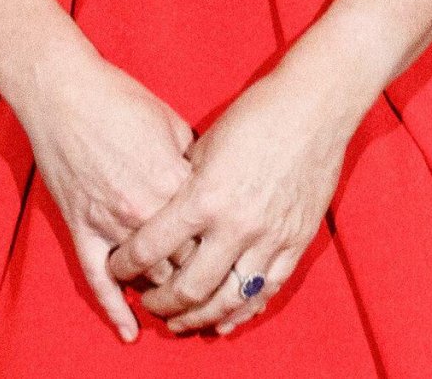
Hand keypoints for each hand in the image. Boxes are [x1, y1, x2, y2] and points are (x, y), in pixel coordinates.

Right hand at [8, 29, 194, 342]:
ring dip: (165, 293)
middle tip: (213, 290)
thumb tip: (215, 183)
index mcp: (175, 181)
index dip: (224, 248)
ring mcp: (111, 223)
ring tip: (181, 307)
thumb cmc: (120, 100)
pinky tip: (131, 331)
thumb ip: (195, 160)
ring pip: (148, 277)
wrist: (65, 93)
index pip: (211, 233)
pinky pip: (99, 281)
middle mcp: (146, 210)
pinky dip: (115, 310)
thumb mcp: (172, 123)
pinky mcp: (81, 229)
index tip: (233, 257)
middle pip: (185, 262)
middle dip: (201, 277)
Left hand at [109, 36, 363, 337]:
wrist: (313, 108)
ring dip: (200, 318)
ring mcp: (269, 238)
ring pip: (228, 301)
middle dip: (162, 303)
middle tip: (149, 305)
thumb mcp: (207, 144)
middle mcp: (235, 225)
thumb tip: (166, 210)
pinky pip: (266, 291)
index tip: (118, 268)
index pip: (153, 247)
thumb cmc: (256, 115)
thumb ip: (185, 183)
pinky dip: (244, 311)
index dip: (127, 264)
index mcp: (205, 196)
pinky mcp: (295, 242)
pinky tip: (226, 318)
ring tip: (182, 321)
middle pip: (189, 288)